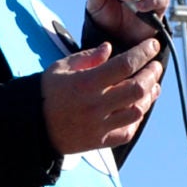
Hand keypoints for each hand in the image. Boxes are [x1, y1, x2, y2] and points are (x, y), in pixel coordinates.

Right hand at [40, 38, 161, 155]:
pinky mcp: (99, 141)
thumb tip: (109, 48)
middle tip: (155, 66)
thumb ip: (87, 57)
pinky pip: (127, 131)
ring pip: (137, 111)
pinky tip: (137, 108)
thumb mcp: (61, 67)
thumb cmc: (45, 93)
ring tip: (152, 86)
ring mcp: (99, 125)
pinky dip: (136, 119)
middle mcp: (95, 105)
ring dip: (148, 96)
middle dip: (152, 74)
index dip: (143, 53)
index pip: (124, 64)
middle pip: (137, 88)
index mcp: (85, 83)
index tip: (153, 45)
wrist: (31, 127)